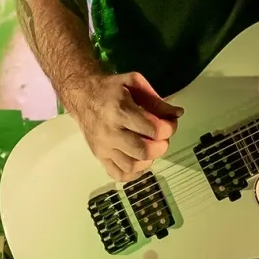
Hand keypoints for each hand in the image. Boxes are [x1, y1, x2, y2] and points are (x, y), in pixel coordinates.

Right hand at [63, 72, 182, 181]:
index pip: (153, 129)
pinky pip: (119, 174)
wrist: (81, 95)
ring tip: (150, 146)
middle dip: (162, 145)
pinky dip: (135, 172)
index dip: (169, 128)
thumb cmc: (110, 88)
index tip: (170, 122)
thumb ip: (156, 100)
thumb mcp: (134, 83)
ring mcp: (103, 147)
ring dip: (149, 159)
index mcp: (119, 111)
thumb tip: (177, 114)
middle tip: (161, 136)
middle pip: (144, 151)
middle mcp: (110, 132)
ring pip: (133, 166)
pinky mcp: (99, 156)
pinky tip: (139, 159)